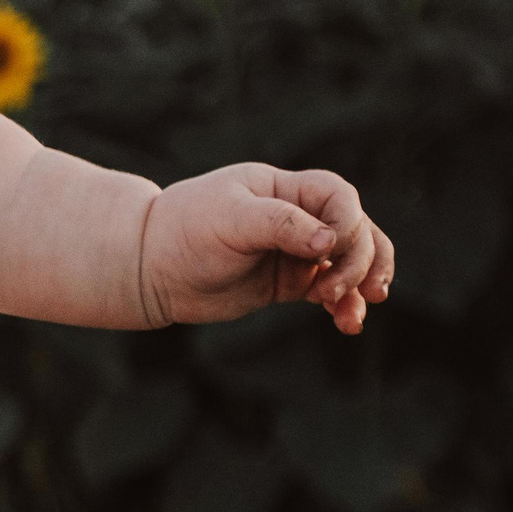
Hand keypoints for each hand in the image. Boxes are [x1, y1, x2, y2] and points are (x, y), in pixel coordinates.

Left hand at [135, 163, 394, 333]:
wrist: (150, 269)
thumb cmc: (184, 232)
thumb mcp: (229, 219)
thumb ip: (280, 224)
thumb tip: (329, 242)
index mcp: (284, 188)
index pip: (339, 197)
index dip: (348, 223)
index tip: (328, 251)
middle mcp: (297, 216)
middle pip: (355, 230)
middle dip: (359, 260)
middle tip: (334, 289)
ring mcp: (295, 251)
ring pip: (350, 263)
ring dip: (362, 284)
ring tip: (355, 314)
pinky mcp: (289, 283)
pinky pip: (330, 292)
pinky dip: (344, 306)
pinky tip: (347, 324)